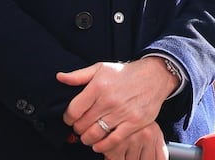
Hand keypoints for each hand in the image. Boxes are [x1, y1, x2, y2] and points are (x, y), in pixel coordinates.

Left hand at [58, 58, 177, 158]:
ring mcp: (123, 112)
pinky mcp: (134, 122)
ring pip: (95, 134)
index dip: (68, 118)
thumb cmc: (125, 73)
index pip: (73, 110)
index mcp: (98, 86)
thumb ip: (79, 75)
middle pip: (82, 125)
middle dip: (77, 129)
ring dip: (87, 139)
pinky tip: (99, 144)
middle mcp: (109, 100)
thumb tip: (60, 77)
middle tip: (80, 128)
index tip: (71, 119)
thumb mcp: (101, 68)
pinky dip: (102, 146)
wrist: (154, 76)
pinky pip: (113, 140)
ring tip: (88, 135)